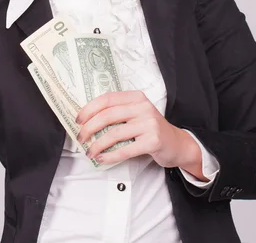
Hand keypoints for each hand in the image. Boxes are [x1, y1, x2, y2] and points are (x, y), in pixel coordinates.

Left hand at [76, 90, 190, 167]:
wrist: (177, 144)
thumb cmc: (150, 129)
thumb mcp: (136, 114)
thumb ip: (118, 112)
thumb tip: (87, 121)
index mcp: (135, 97)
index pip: (107, 99)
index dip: (89, 109)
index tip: (78, 120)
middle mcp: (143, 107)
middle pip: (108, 115)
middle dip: (89, 128)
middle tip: (80, 138)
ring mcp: (149, 123)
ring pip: (114, 133)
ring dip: (98, 145)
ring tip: (90, 152)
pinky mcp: (153, 141)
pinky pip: (125, 149)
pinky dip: (110, 155)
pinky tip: (102, 158)